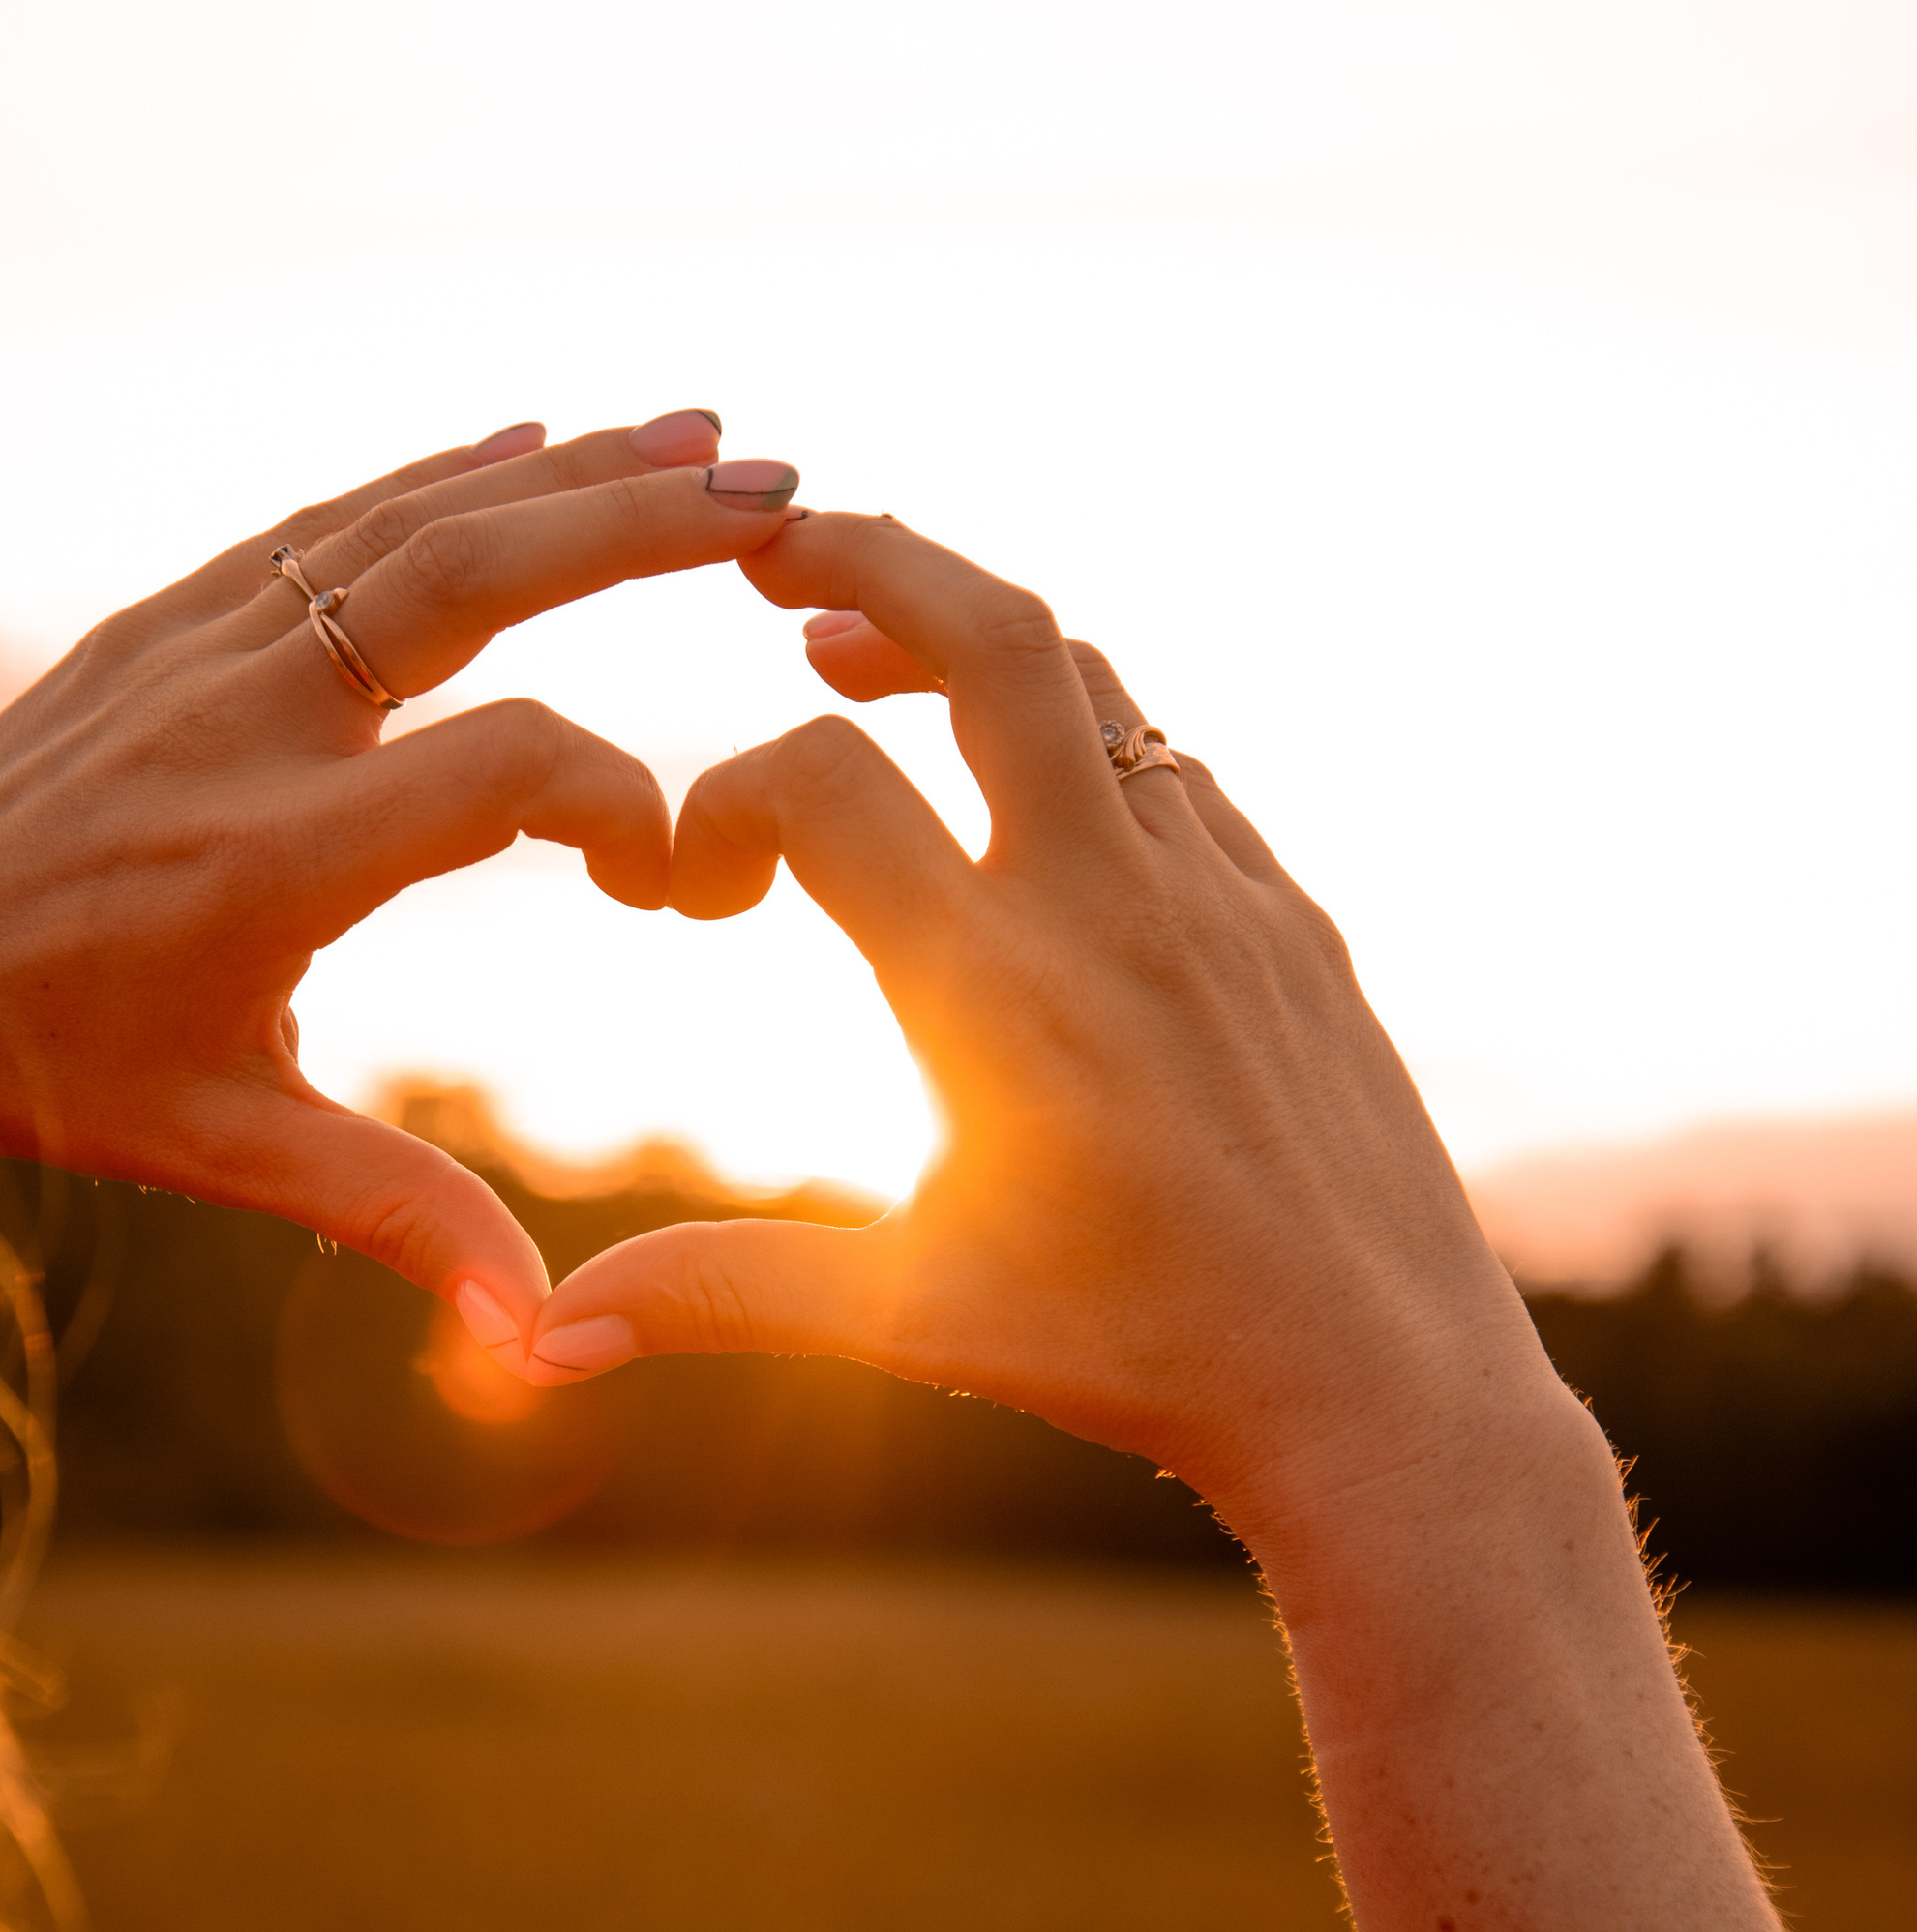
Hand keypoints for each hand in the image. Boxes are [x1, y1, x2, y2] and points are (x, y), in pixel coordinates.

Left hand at [0, 412, 802, 1360]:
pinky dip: (440, 477)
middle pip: (465, 576)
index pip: (503, 769)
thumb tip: (539, 1340)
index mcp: (273, 856)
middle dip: (632, 529)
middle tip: (777, 503)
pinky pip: (321, 524)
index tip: (664, 874)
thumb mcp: (227, 1145)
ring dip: (564, 474)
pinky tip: (538, 442)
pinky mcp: (158, 623)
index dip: (617, 799)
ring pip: (401, 523)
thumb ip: (398, 1216)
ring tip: (707, 437)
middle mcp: (236, 723)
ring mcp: (192, 652)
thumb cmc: (58, 1067)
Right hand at [525, 510, 1563, 1566]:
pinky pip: (1174, 774)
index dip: (724, 800)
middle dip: (867, 557)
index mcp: (999, 993)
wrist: (1386, 1391)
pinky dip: (1073, 741)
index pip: (822, 780)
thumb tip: (546, 1342)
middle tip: (765, 540)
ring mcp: (1223, 898)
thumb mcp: (917, 1322)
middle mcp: (1118, 909)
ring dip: (965, 641)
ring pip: (1090, 683)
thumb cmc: (1146, 1362)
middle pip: (992, 635)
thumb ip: (724, 1294)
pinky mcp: (1293, 922)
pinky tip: (1015, 794)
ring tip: (859, 653)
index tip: (698, 892)